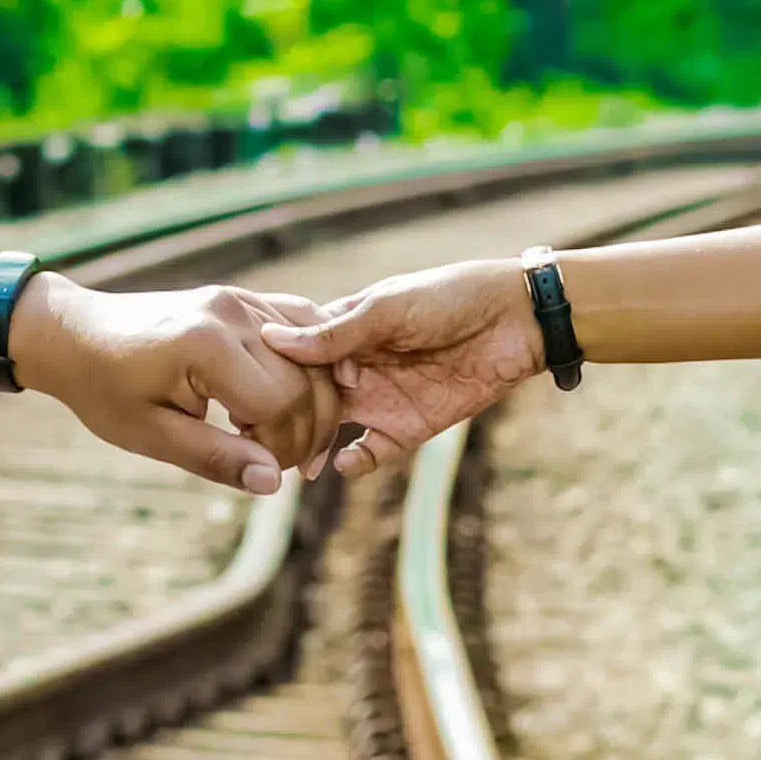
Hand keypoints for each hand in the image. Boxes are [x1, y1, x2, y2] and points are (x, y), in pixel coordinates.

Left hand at [12, 279, 340, 498]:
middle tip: (278, 465)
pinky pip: (300, 328)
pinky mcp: (244, 298)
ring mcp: (242, 300)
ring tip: (283, 438)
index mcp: (208, 346)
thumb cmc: (105, 389)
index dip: (281, 448)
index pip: (281, 405)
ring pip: (313, 357)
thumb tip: (273, 484)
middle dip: (303, 432)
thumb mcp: (151, 435)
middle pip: (305, 381)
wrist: (76, 335)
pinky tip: (293, 400)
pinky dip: (309, 367)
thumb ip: (214, 458)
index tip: (261, 471)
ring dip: (312, 403)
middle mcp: (234, 313)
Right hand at [252, 257, 550, 471]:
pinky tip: (342, 463)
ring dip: (311, 446)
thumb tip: (273, 340)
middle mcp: (354, 367)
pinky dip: (354, 462)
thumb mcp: (388, 309)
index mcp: (344, 330)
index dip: (269, 371)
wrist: (516, 320)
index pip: (294, 355)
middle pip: (306, 399)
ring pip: (331, 430)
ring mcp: (379, 399)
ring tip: (292, 461)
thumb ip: (335, 333)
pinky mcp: (408, 428)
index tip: (243, 387)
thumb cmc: (451, 296)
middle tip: (254, 437)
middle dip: (281, 418)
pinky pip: (371, 453)